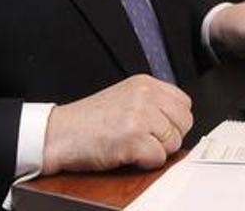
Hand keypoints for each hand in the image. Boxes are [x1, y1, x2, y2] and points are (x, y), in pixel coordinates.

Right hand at [41, 75, 191, 173]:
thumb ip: (151, 102)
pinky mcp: (134, 138)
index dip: (174, 121)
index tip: (160, 129)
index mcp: (145, 83)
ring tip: (133, 146)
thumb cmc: (88, 120)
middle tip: (147, 141)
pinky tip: (128, 154)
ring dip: (157, 151)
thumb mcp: (125, 97)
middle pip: (184, 122)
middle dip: (169, 137)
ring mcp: (141, 116)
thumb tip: (176, 121)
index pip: (183, 103)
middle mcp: (145, 95)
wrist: (60, 133)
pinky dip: (146, 163)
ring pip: (174, 141)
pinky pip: (159, 158)